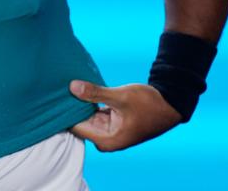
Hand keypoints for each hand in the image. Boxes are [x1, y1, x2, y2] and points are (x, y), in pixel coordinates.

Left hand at [68, 81, 182, 151]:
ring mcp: (108, 130)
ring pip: (86, 116)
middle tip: (61, 87)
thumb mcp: (120, 96)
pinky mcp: (111, 121)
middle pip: (80, 122)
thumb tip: (72, 87)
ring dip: (80, 103)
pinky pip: (94, 112)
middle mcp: (106, 139)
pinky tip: (81, 89)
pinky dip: (89, 102)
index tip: (58, 96)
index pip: (76, 128)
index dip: (66, 112)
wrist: (170, 103)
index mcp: (107, 140)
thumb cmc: (148, 103)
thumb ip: (95, 93)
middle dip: (72, 107)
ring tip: (69, 86)